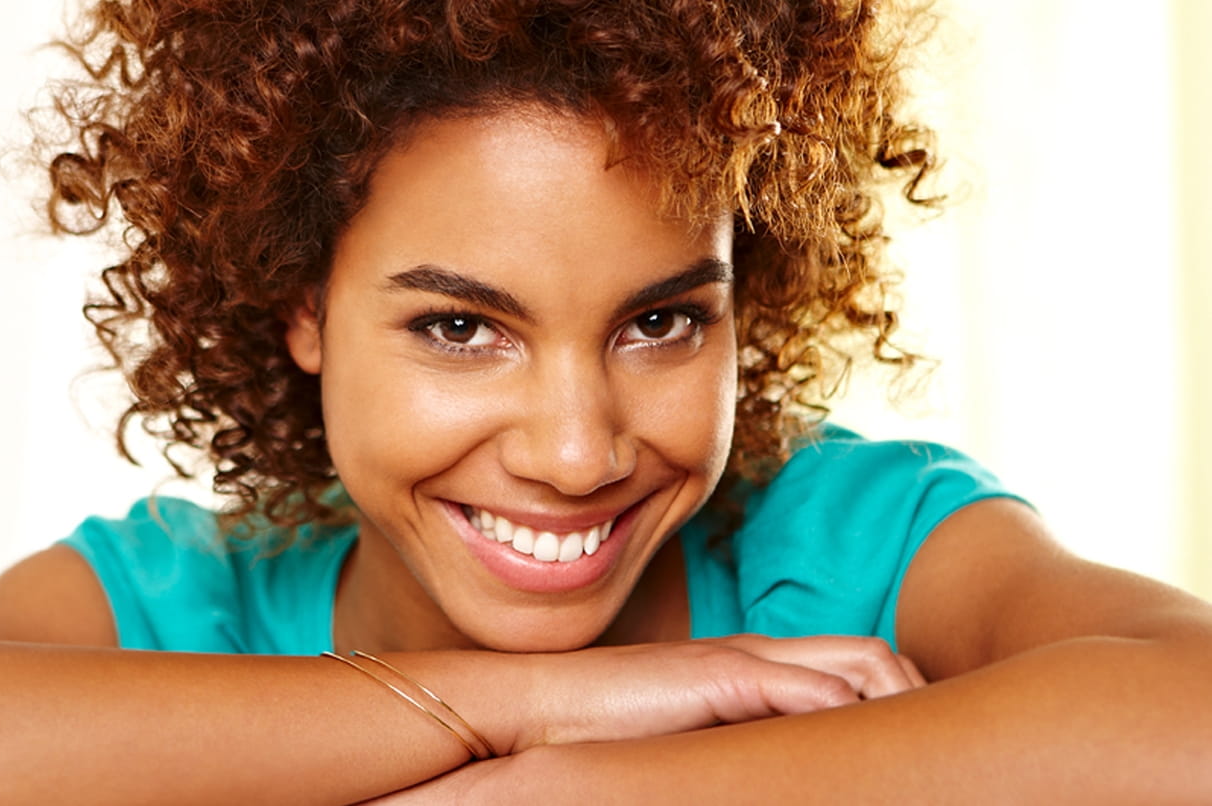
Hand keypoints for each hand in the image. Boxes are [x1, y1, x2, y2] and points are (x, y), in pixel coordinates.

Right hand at [508, 634, 923, 751]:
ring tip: (919, 759)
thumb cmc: (596, 732)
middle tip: (946, 758)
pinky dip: (854, 718)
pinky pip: (815, 691)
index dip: (897, 700)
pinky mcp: (722, 677)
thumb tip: (765, 779)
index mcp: (750, 667)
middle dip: (920, 697)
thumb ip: (726, 749)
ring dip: (902, 703)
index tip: (920, 753)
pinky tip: (866, 760)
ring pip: (862, 663)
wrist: (531, 707)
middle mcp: (758, 654)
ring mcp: (742, 659)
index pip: (852, 664)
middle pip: (873, 655)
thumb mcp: (681, 743)